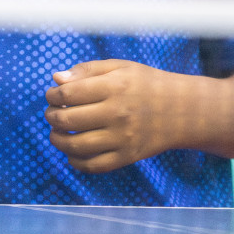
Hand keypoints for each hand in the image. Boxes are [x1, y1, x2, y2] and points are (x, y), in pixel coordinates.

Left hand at [44, 59, 206, 173]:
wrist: (182, 110)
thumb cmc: (146, 84)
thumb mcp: (120, 68)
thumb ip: (87, 70)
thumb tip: (56, 79)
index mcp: (114, 87)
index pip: (68, 94)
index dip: (52, 96)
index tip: (52, 96)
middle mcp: (117, 113)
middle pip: (67, 120)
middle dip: (51, 117)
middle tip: (52, 114)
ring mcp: (122, 138)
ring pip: (76, 146)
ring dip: (57, 141)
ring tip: (57, 134)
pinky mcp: (127, 157)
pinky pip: (94, 165)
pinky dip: (76, 163)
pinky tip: (72, 154)